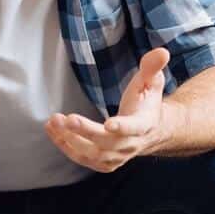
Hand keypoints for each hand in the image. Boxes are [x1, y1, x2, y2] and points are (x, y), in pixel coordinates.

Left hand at [45, 47, 170, 172]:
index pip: (134, 128)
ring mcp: (117, 156)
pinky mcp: (104, 162)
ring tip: (53, 121)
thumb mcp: (151, 82)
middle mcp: (131, 144)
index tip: (109, 124)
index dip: (122, 127)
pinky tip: (52, 131)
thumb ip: (152, 67)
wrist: (150, 131)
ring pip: (92, 154)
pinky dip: (66, 146)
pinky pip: (83, 158)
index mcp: (144, 124)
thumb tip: (162, 51)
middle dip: (86, 131)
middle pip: (107, 142)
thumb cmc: (146, 103)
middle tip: (66, 119)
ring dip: (70, 139)